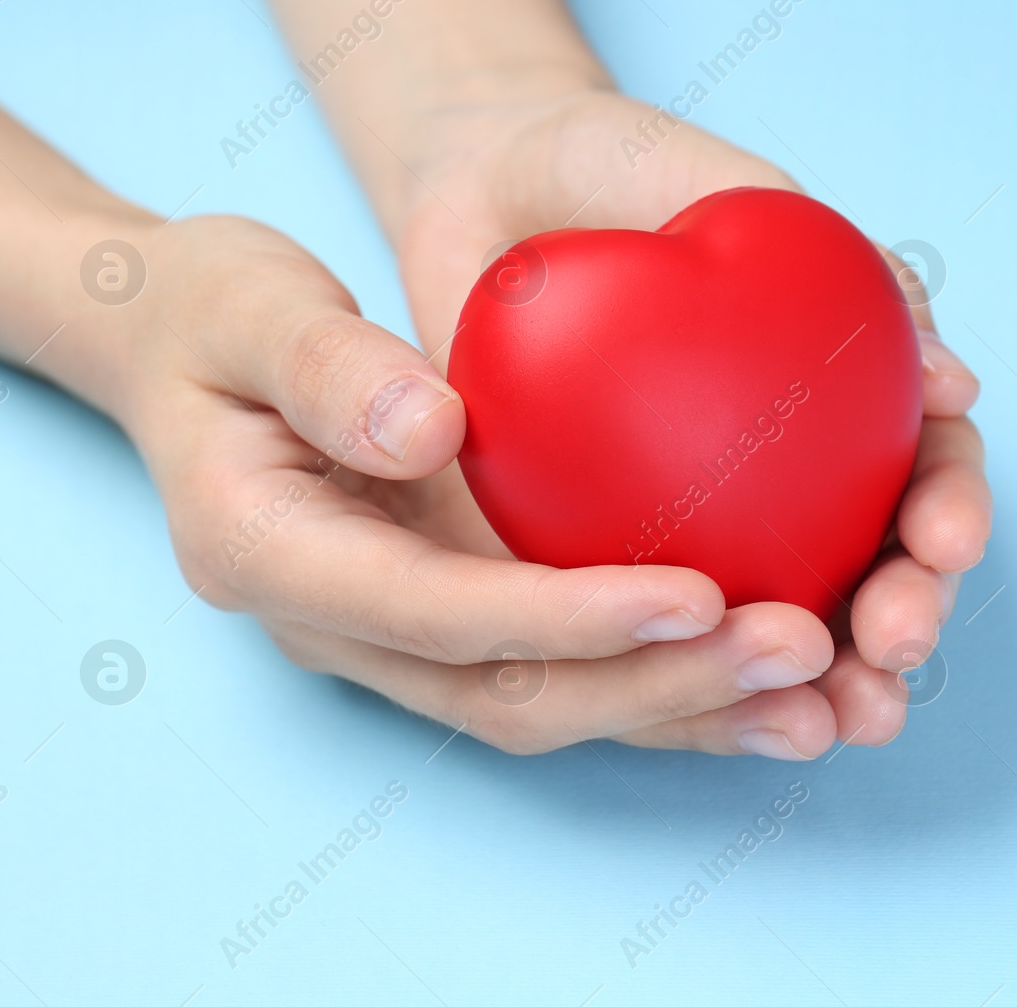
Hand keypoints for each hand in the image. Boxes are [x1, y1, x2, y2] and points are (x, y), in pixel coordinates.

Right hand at [125, 214, 838, 757]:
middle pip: (515, 693)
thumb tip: (431, 431)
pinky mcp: (460, 621)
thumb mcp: (243, 306)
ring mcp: (402, 639)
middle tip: (805, 648)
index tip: (699, 591)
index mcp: (274, 559)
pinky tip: (780, 677)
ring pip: (557, 706)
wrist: (188, 352)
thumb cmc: (212, 317)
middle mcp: (344, 628)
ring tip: (828, 694)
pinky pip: (574, 671)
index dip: (569, 616)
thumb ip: (322, 367)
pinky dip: (676, 685)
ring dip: (692, 710)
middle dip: (664, 687)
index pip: (438, 614)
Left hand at [392, 86, 992, 752]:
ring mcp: (711, 507)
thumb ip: (830, 259)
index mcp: (842, 376)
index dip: (948, 502)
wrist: (484, 185)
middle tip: (893, 648)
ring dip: (826, 672)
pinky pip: (663, 612)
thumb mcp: (711, 173)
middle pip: (874, 550)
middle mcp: (793, 455)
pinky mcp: (614, 541)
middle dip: (902, 610)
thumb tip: (954, 381)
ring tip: (844, 720)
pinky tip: (725, 712)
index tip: (940, 543)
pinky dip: (697, 665)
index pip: (924, 452)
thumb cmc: (607, 164)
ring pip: (786, 603)